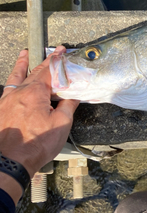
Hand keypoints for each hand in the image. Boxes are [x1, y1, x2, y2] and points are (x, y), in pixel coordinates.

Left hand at [0, 47, 79, 176]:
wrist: (9, 161)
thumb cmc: (36, 143)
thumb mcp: (62, 123)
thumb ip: (68, 105)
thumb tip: (73, 95)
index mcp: (34, 93)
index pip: (48, 71)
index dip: (57, 60)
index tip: (62, 51)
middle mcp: (18, 93)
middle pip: (33, 72)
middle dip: (44, 61)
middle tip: (52, 53)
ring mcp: (6, 101)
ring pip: (16, 78)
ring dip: (22, 66)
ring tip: (24, 55)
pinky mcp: (0, 111)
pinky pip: (7, 90)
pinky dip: (13, 82)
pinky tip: (14, 84)